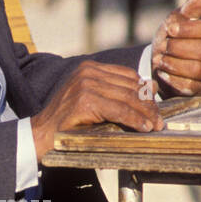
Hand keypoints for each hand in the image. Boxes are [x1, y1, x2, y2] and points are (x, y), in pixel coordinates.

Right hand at [31, 62, 162, 159]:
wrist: (40, 133)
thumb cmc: (66, 120)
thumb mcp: (91, 100)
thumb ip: (115, 92)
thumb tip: (150, 88)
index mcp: (89, 67)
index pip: (127, 75)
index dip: (144, 92)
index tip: (155, 108)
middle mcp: (88, 71)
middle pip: (130, 86)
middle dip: (148, 105)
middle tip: (160, 120)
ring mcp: (86, 85)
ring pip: (127, 98)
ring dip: (145, 114)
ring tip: (155, 126)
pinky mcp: (86, 101)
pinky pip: (119, 110)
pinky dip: (135, 120)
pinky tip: (144, 127)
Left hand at [150, 0, 200, 98]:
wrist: (162, 60)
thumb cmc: (172, 36)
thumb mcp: (177, 19)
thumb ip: (191, 8)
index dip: (191, 28)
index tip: (170, 28)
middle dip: (179, 48)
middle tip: (163, 46)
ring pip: (197, 70)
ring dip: (175, 64)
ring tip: (160, 59)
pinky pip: (190, 86)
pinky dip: (173, 79)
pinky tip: (162, 72)